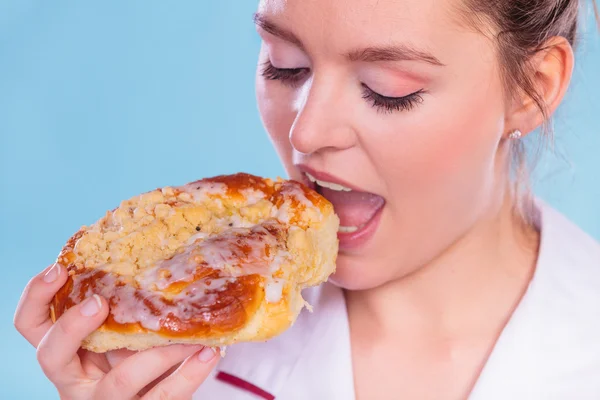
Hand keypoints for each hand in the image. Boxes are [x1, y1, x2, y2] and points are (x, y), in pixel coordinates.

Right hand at [14, 263, 219, 398]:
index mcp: (67, 351)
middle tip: (99, 303)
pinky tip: (209, 353)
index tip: (60, 268)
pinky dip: (190, 374)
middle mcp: (76, 378)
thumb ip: (122, 305)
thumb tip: (154, 249)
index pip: (30, 324)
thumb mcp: (118, 331)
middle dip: (71, 327)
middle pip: (51, 355)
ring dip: (158, 354)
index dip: (36, 297)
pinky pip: (164, 397)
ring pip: (119, 381)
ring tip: (190, 335)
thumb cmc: (132, 356)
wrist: (151, 396)